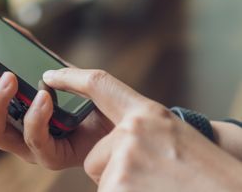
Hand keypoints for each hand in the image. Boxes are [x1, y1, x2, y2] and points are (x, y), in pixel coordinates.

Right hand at [0, 35, 112, 168]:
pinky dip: (35, 117)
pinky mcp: (48, 157)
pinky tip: (44, 97)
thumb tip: (4, 24)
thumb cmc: (79, 93)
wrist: (114, 114)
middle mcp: (10, 126)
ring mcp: (26, 144)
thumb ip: (27, 46)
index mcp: (5, 105)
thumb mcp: (49, 63)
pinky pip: (34, 141)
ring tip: (8, 77)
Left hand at [44, 68, 241, 190]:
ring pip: (101, 178)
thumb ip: (138, 132)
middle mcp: (132, 130)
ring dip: (122, 187)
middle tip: (152, 178)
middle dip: (111, 170)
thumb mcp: (172, 139)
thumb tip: (108, 145)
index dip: (70, 77)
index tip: (50, 75)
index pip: (99, 84)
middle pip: (94, 155)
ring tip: (158, 188)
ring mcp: (124, 159)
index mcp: (148, 113)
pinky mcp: (117, 186)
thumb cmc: (205, 173)